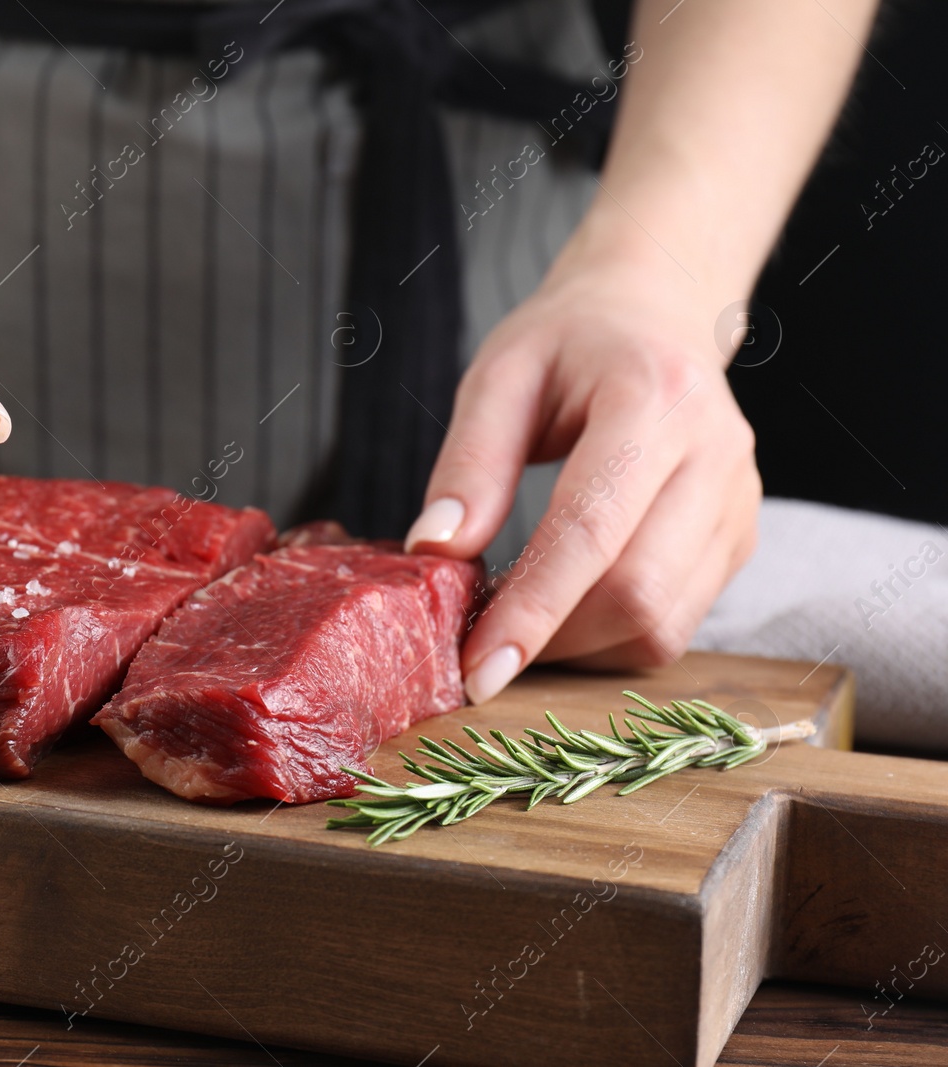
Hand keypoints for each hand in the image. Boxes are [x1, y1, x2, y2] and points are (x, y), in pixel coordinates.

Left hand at [405, 257, 760, 701]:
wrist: (657, 313)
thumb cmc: (570, 341)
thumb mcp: (499, 375)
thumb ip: (469, 463)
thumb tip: (434, 550)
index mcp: (654, 399)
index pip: (591, 530)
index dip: (532, 611)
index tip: (476, 670)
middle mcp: (716, 455)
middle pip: (638, 592)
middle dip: (552, 640)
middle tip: (478, 647)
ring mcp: (739, 504)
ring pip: (663, 624)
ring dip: (579, 648)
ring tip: (516, 623)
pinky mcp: (739, 540)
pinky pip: (676, 623)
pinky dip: (610, 638)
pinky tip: (562, 610)